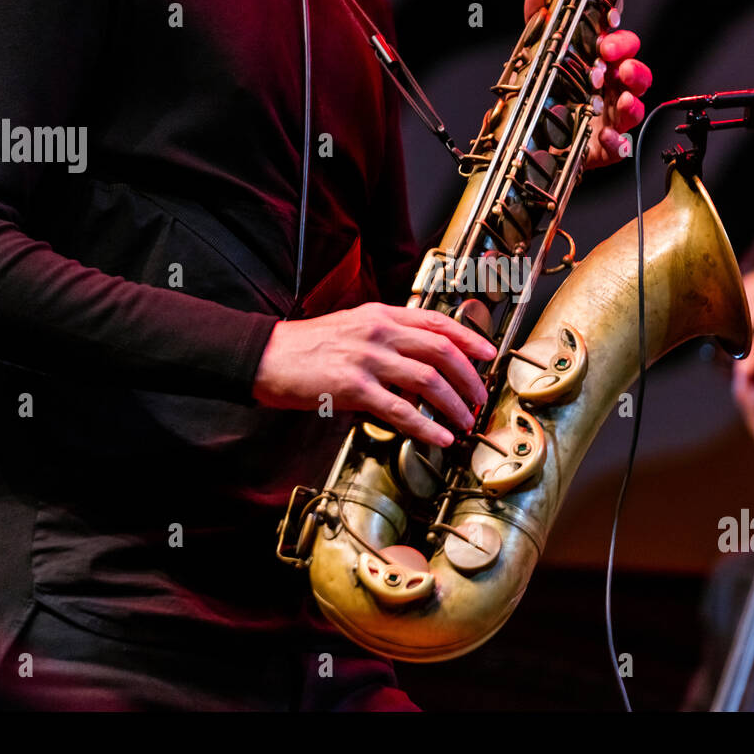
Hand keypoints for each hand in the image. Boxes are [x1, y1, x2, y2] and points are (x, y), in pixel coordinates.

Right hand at [252, 302, 496, 448]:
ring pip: (428, 380)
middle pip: (442, 350)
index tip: (489, 354)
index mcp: (380, 315)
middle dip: (469, 377)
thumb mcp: (351, 327)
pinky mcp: (354, 388)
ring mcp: (367, 359)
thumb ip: (386, 337)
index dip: (470, 339)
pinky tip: (440, 438)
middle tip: (480, 397)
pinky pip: (401, 411)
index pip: (437, 322)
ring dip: (454, 404)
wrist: (265, 356)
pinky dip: (427, 427)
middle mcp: (379, 332)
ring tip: (465, 421)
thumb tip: (419, 361)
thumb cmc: (305, 347)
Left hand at [523, 0, 650, 167]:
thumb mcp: (536, 57)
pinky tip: (605, 135)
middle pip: (635, 72)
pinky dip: (616, 141)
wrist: (530, 143)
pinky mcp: (605, 148)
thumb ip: (538, 23)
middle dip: (630, 63)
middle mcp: (610, 90)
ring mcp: (610, 119)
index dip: (620, 37)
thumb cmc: (544, 97)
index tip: (610, 27)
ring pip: (636, 107)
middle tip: (611, 60)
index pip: (620, 45)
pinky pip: (621, 146)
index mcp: (599, 66)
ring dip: (633, 100)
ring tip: (623, 99)